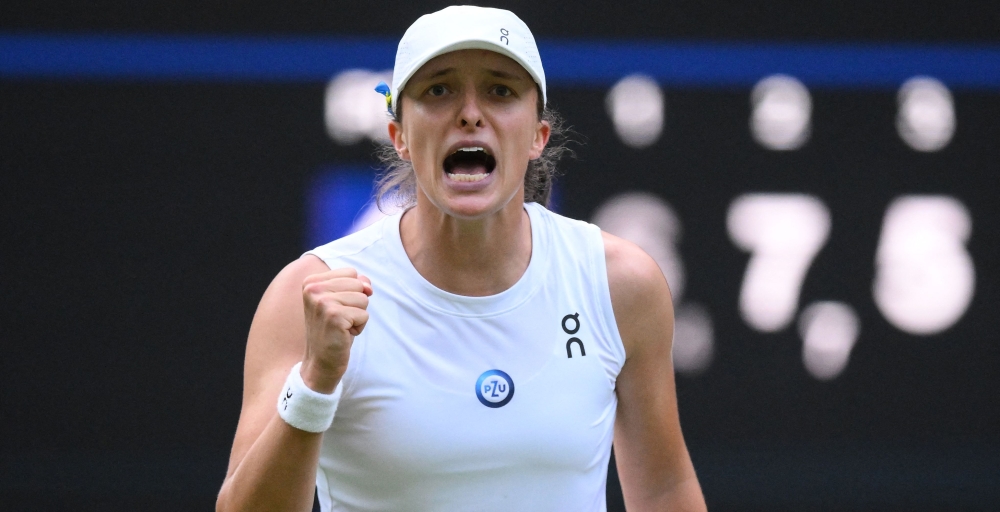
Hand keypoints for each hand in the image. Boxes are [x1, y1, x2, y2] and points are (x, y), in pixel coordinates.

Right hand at [299, 267, 372, 392]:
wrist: (321, 361)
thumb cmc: (333, 330)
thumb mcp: (341, 301)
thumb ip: (356, 284)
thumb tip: (368, 286)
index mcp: (311, 281)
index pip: (351, 272)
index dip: (352, 291)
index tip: (336, 308)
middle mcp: (313, 289)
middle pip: (359, 284)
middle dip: (356, 304)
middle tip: (339, 319)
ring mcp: (322, 302)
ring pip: (363, 299)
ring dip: (358, 316)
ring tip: (341, 326)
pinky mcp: (334, 316)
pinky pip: (364, 315)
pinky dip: (359, 327)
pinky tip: (343, 334)